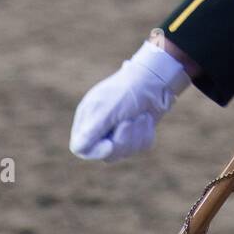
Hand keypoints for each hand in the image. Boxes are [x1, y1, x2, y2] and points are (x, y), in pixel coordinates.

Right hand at [70, 39, 190, 161]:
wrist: (156, 80)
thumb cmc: (128, 91)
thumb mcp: (108, 110)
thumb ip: (91, 130)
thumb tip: (77, 149)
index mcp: (88, 118)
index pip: (80, 146)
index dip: (94, 150)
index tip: (110, 145)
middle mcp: (101, 127)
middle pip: (106, 153)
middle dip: (122, 139)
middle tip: (130, 121)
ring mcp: (119, 132)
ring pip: (125, 152)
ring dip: (137, 134)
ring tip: (141, 116)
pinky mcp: (136, 135)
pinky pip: (140, 147)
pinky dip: (146, 133)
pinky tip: (147, 118)